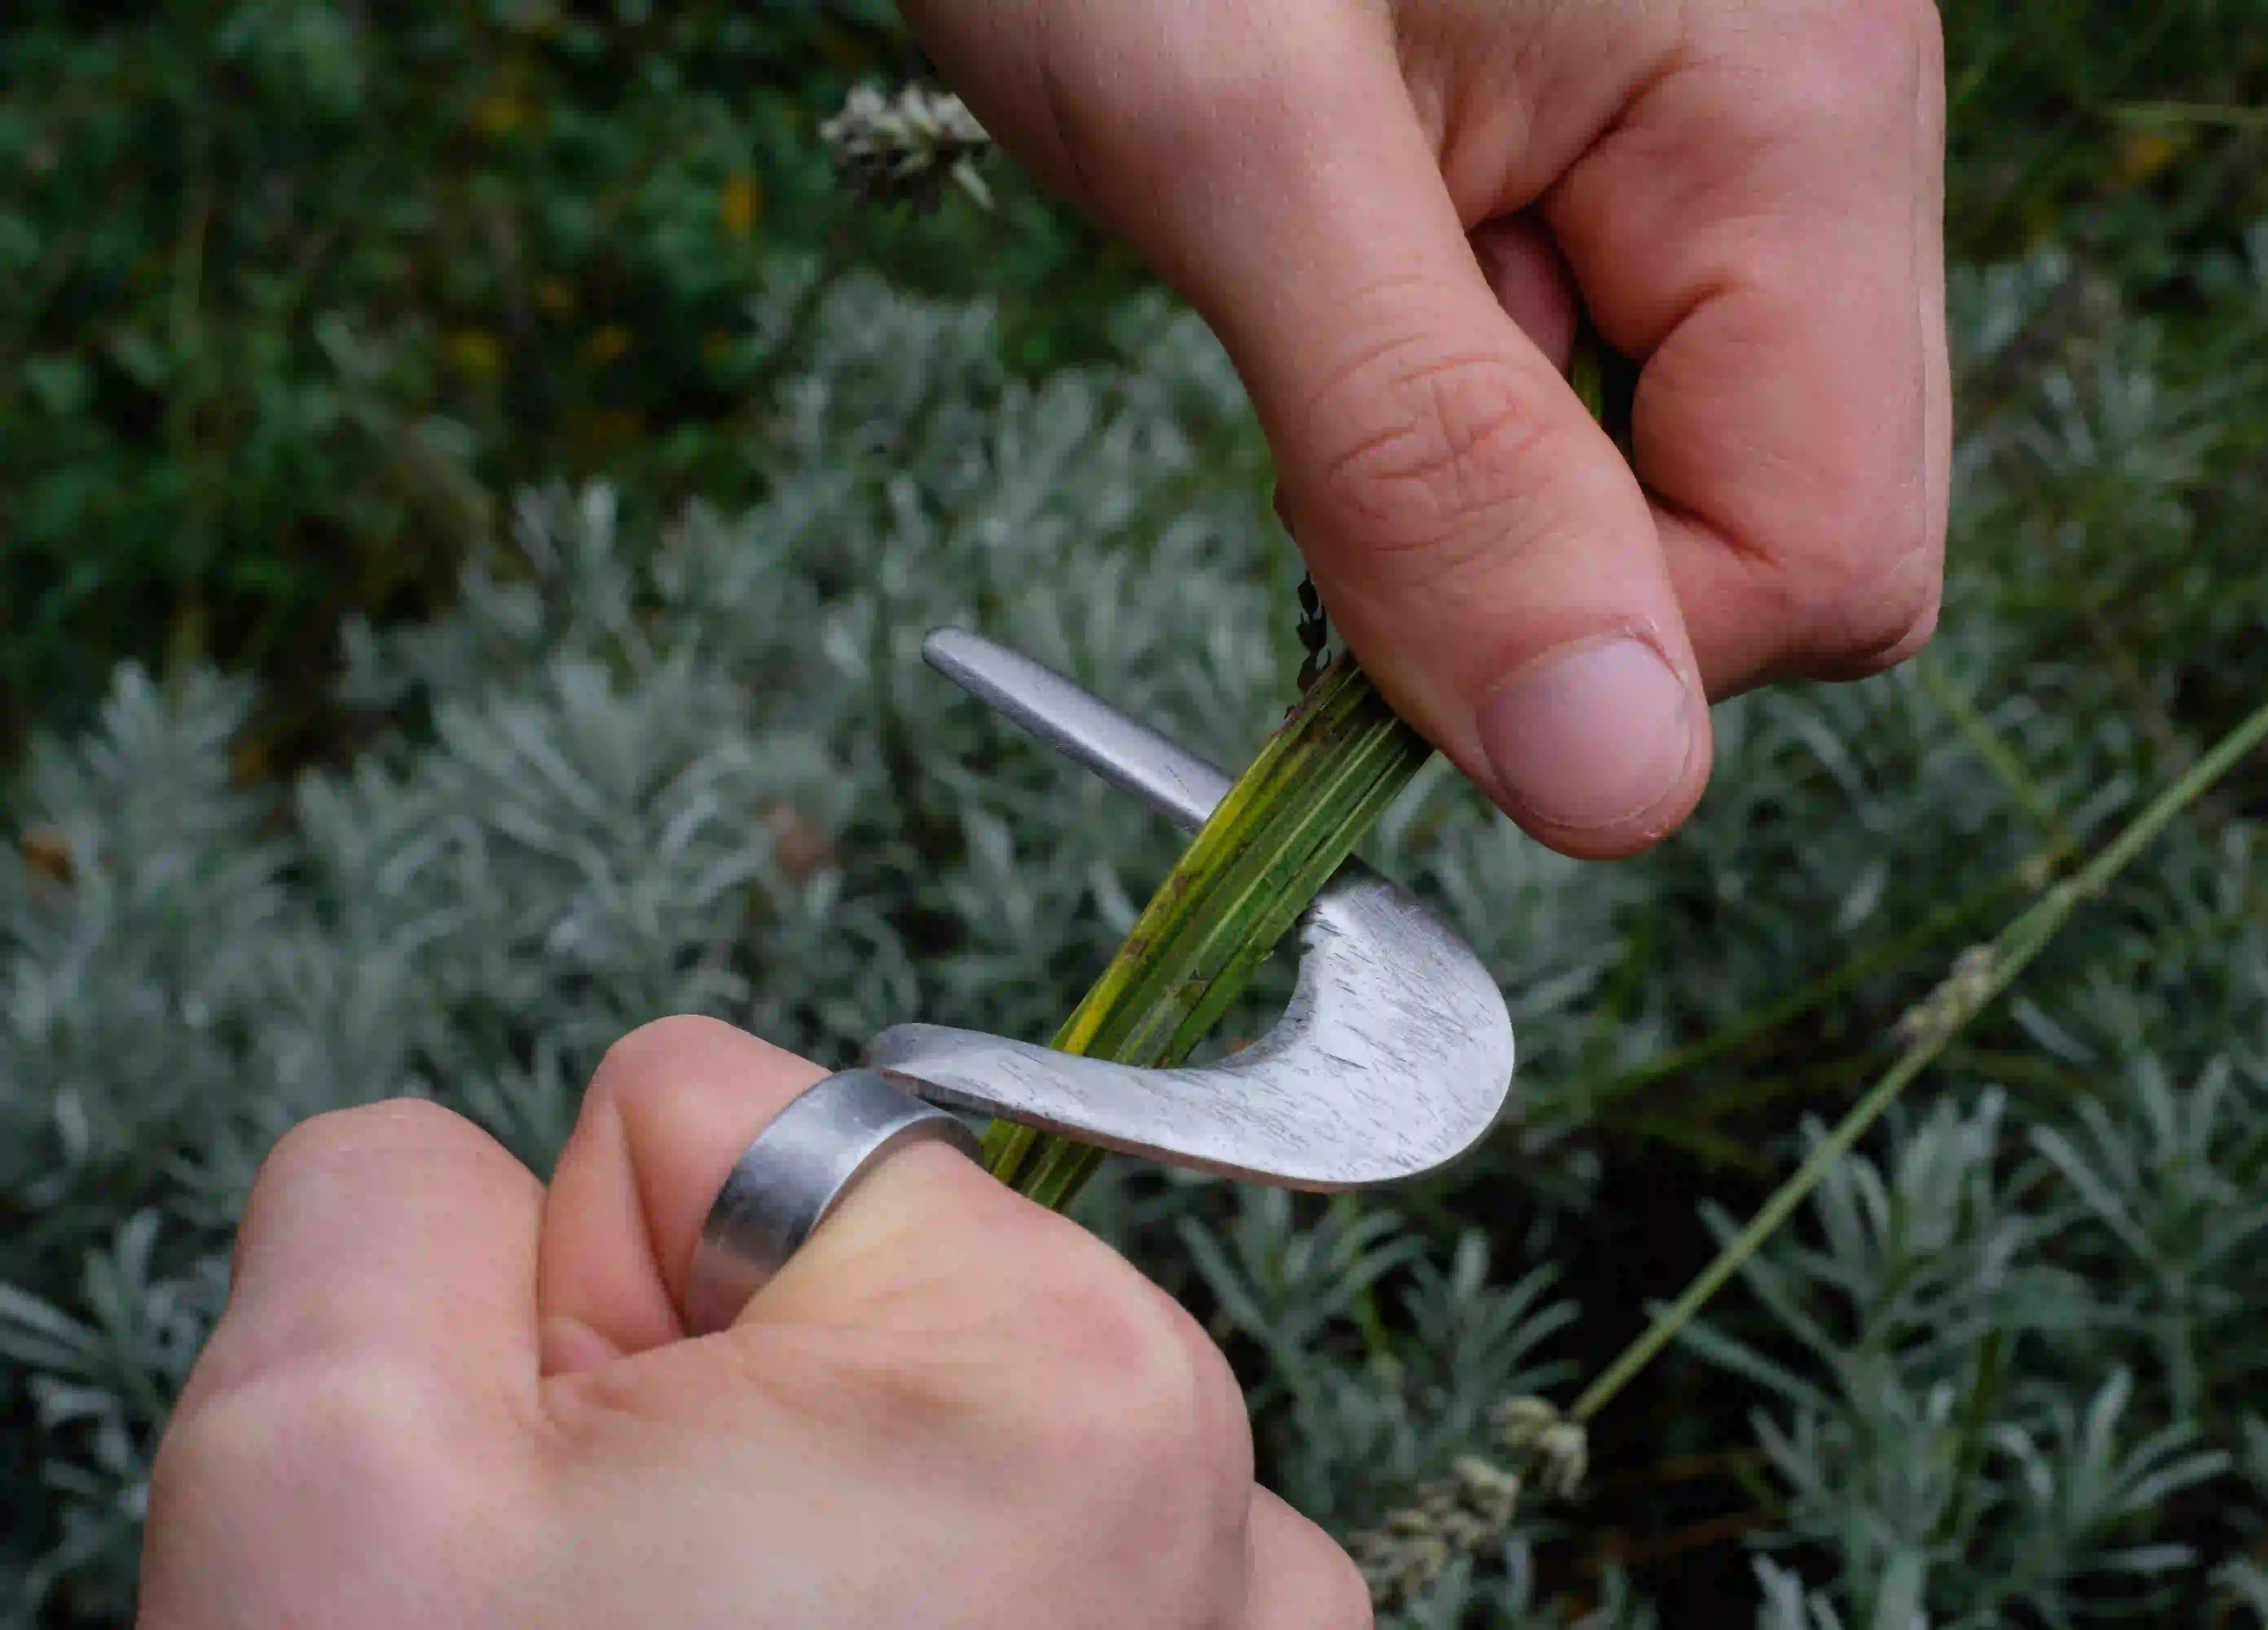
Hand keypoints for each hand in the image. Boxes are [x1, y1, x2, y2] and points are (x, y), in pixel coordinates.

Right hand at [139, 1017, 1367, 1628]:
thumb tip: (481, 1175)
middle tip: (633, 1626)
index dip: (580, 1297)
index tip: (569, 1493)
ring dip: (810, 1547)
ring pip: (924, 1434)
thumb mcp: (338, 1473)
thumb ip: (400, 1205)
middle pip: (843, 1288)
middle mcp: (1211, 1494)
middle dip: (704, 1429)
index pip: (726, 1125)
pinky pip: (1019, 1565)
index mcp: (1048, 1366)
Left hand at [905, 0, 1947, 855]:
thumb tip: (1619, 777)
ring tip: (1350, 274)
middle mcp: (1818, 131)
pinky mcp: (1643, 173)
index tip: (1380, 542)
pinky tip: (1376, 254)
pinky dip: (1465, 404)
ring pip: (1689, 483)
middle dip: (1549, 550)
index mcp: (1793, 104)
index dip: (1594, 634)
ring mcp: (1741, 151)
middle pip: (1794, 536)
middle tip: (1354, 376)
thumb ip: (1429, 463)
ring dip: (1487, 472)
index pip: (1827, 563)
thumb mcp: (1236, 148)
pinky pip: (1605, 398)